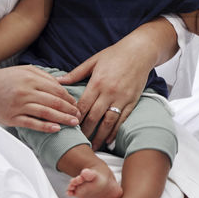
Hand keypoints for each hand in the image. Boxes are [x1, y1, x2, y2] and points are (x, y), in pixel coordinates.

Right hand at [0, 66, 80, 131]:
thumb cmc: (2, 79)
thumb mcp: (23, 70)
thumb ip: (42, 75)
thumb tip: (61, 84)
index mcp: (29, 78)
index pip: (55, 89)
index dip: (68, 97)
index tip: (75, 103)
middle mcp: (25, 91)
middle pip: (53, 101)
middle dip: (69, 109)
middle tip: (78, 115)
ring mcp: (18, 105)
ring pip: (46, 113)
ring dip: (62, 119)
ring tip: (73, 123)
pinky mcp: (12, 118)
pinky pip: (32, 123)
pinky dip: (45, 127)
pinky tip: (56, 129)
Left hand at [60, 34, 154, 150]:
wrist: (140, 51)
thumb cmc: (116, 54)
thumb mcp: (93, 60)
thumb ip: (76, 73)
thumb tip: (59, 81)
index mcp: (97, 82)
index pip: (83, 105)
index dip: (75, 118)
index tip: (68, 127)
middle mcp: (109, 92)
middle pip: (94, 117)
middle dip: (85, 131)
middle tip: (77, 142)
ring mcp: (122, 98)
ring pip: (108, 122)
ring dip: (100, 136)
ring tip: (92, 146)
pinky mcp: (132, 101)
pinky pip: (122, 120)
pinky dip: (115, 131)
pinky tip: (109, 139)